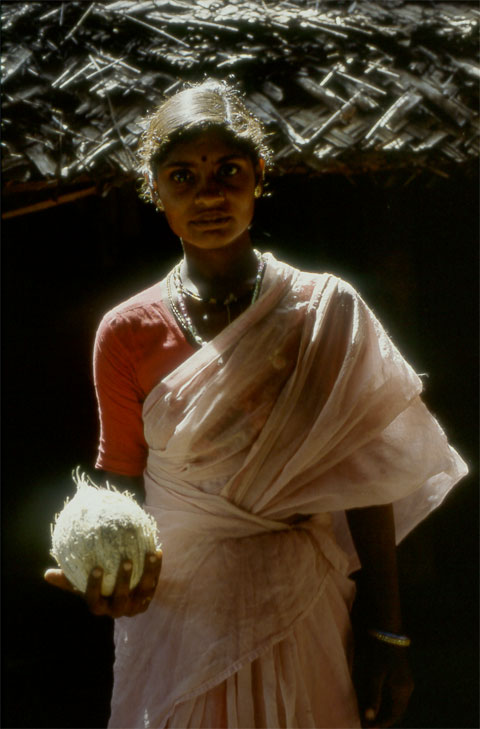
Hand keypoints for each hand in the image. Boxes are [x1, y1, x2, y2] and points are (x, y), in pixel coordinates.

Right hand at [44, 550, 162, 617]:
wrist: (121, 594)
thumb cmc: (97, 585)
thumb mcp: (81, 583)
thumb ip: (68, 579)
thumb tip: (47, 575)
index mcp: (99, 607)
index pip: (94, 600)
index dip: (95, 586)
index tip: (96, 567)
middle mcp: (118, 611)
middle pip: (121, 598)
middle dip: (124, 581)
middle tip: (127, 560)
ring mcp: (135, 606)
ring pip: (143, 591)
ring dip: (148, 573)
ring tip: (150, 554)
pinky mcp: (148, 599)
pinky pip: (154, 583)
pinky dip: (157, 568)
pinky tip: (157, 550)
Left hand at [353, 635, 413, 727]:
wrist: (389, 635)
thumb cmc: (380, 654)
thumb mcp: (375, 675)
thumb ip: (373, 697)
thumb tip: (369, 717)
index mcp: (402, 691)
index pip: (393, 716)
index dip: (381, 724)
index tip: (368, 728)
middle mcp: (407, 690)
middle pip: (397, 713)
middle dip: (383, 721)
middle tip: (367, 725)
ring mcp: (407, 684)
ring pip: (398, 706)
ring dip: (386, 713)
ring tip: (370, 717)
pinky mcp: (404, 679)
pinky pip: (397, 699)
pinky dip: (388, 705)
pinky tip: (377, 705)